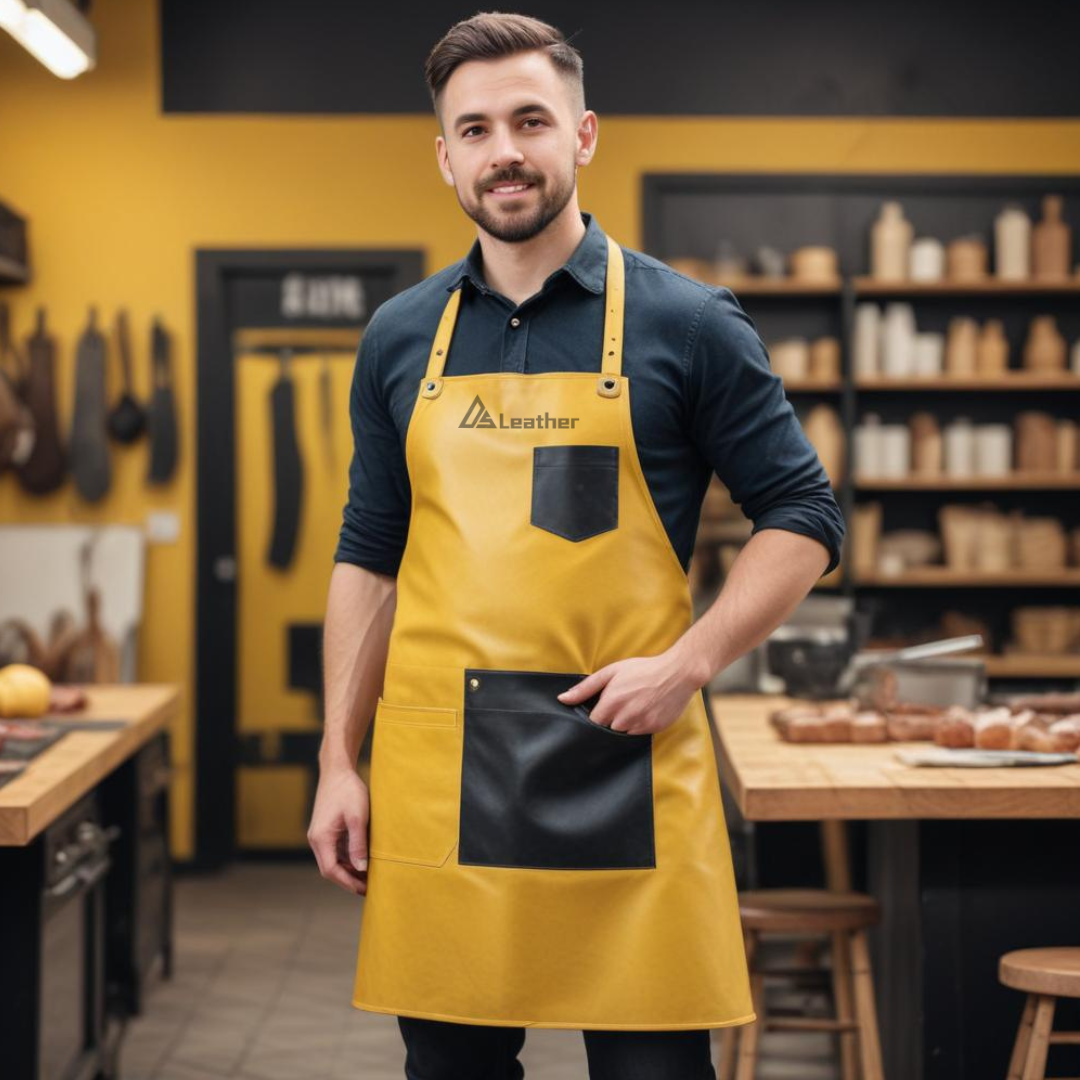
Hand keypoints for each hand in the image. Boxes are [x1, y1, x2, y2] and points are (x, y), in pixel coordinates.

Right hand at [308, 767, 369, 894]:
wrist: (338, 770)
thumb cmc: (349, 791)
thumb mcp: (358, 817)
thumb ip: (358, 843)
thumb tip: (361, 868)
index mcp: (321, 838)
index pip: (330, 870)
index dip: (347, 882)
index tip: (364, 890)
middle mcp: (316, 839)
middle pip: (330, 869)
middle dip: (348, 880)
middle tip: (369, 888)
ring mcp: (320, 834)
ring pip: (333, 860)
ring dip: (348, 870)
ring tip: (368, 877)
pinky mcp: (326, 830)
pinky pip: (335, 850)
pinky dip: (347, 858)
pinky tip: (362, 860)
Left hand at [556, 643, 708, 735]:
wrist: (677, 673)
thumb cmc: (642, 670)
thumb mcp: (611, 672)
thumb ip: (585, 688)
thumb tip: (562, 699)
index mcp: (611, 702)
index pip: (592, 724)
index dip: (594, 718)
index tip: (598, 711)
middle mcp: (625, 717)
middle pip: (607, 731)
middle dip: (608, 721)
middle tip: (617, 706)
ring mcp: (641, 725)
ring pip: (622, 734)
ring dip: (623, 725)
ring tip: (632, 707)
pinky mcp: (654, 729)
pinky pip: (638, 734)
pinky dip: (637, 726)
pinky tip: (643, 711)